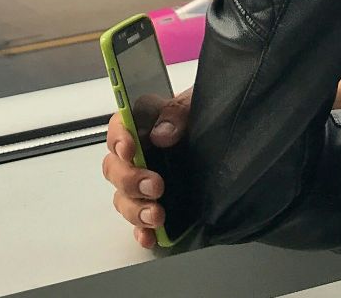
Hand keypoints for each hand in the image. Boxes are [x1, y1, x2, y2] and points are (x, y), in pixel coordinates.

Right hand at [102, 88, 190, 249]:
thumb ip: (177, 113)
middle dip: (130, 180)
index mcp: (142, 123)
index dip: (119, 140)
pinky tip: (150, 235)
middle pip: (115, 169)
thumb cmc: (203, 117)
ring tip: (157, 215)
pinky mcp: (154, 204)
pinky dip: (142, 231)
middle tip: (155, 186)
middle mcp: (137, 155)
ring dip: (136, 210)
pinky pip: (139, 221)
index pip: (118, 128)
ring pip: (123, 198)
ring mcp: (143, 183)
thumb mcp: (195, 105)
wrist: (225, 140)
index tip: (130, 150)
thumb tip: (161, 134)